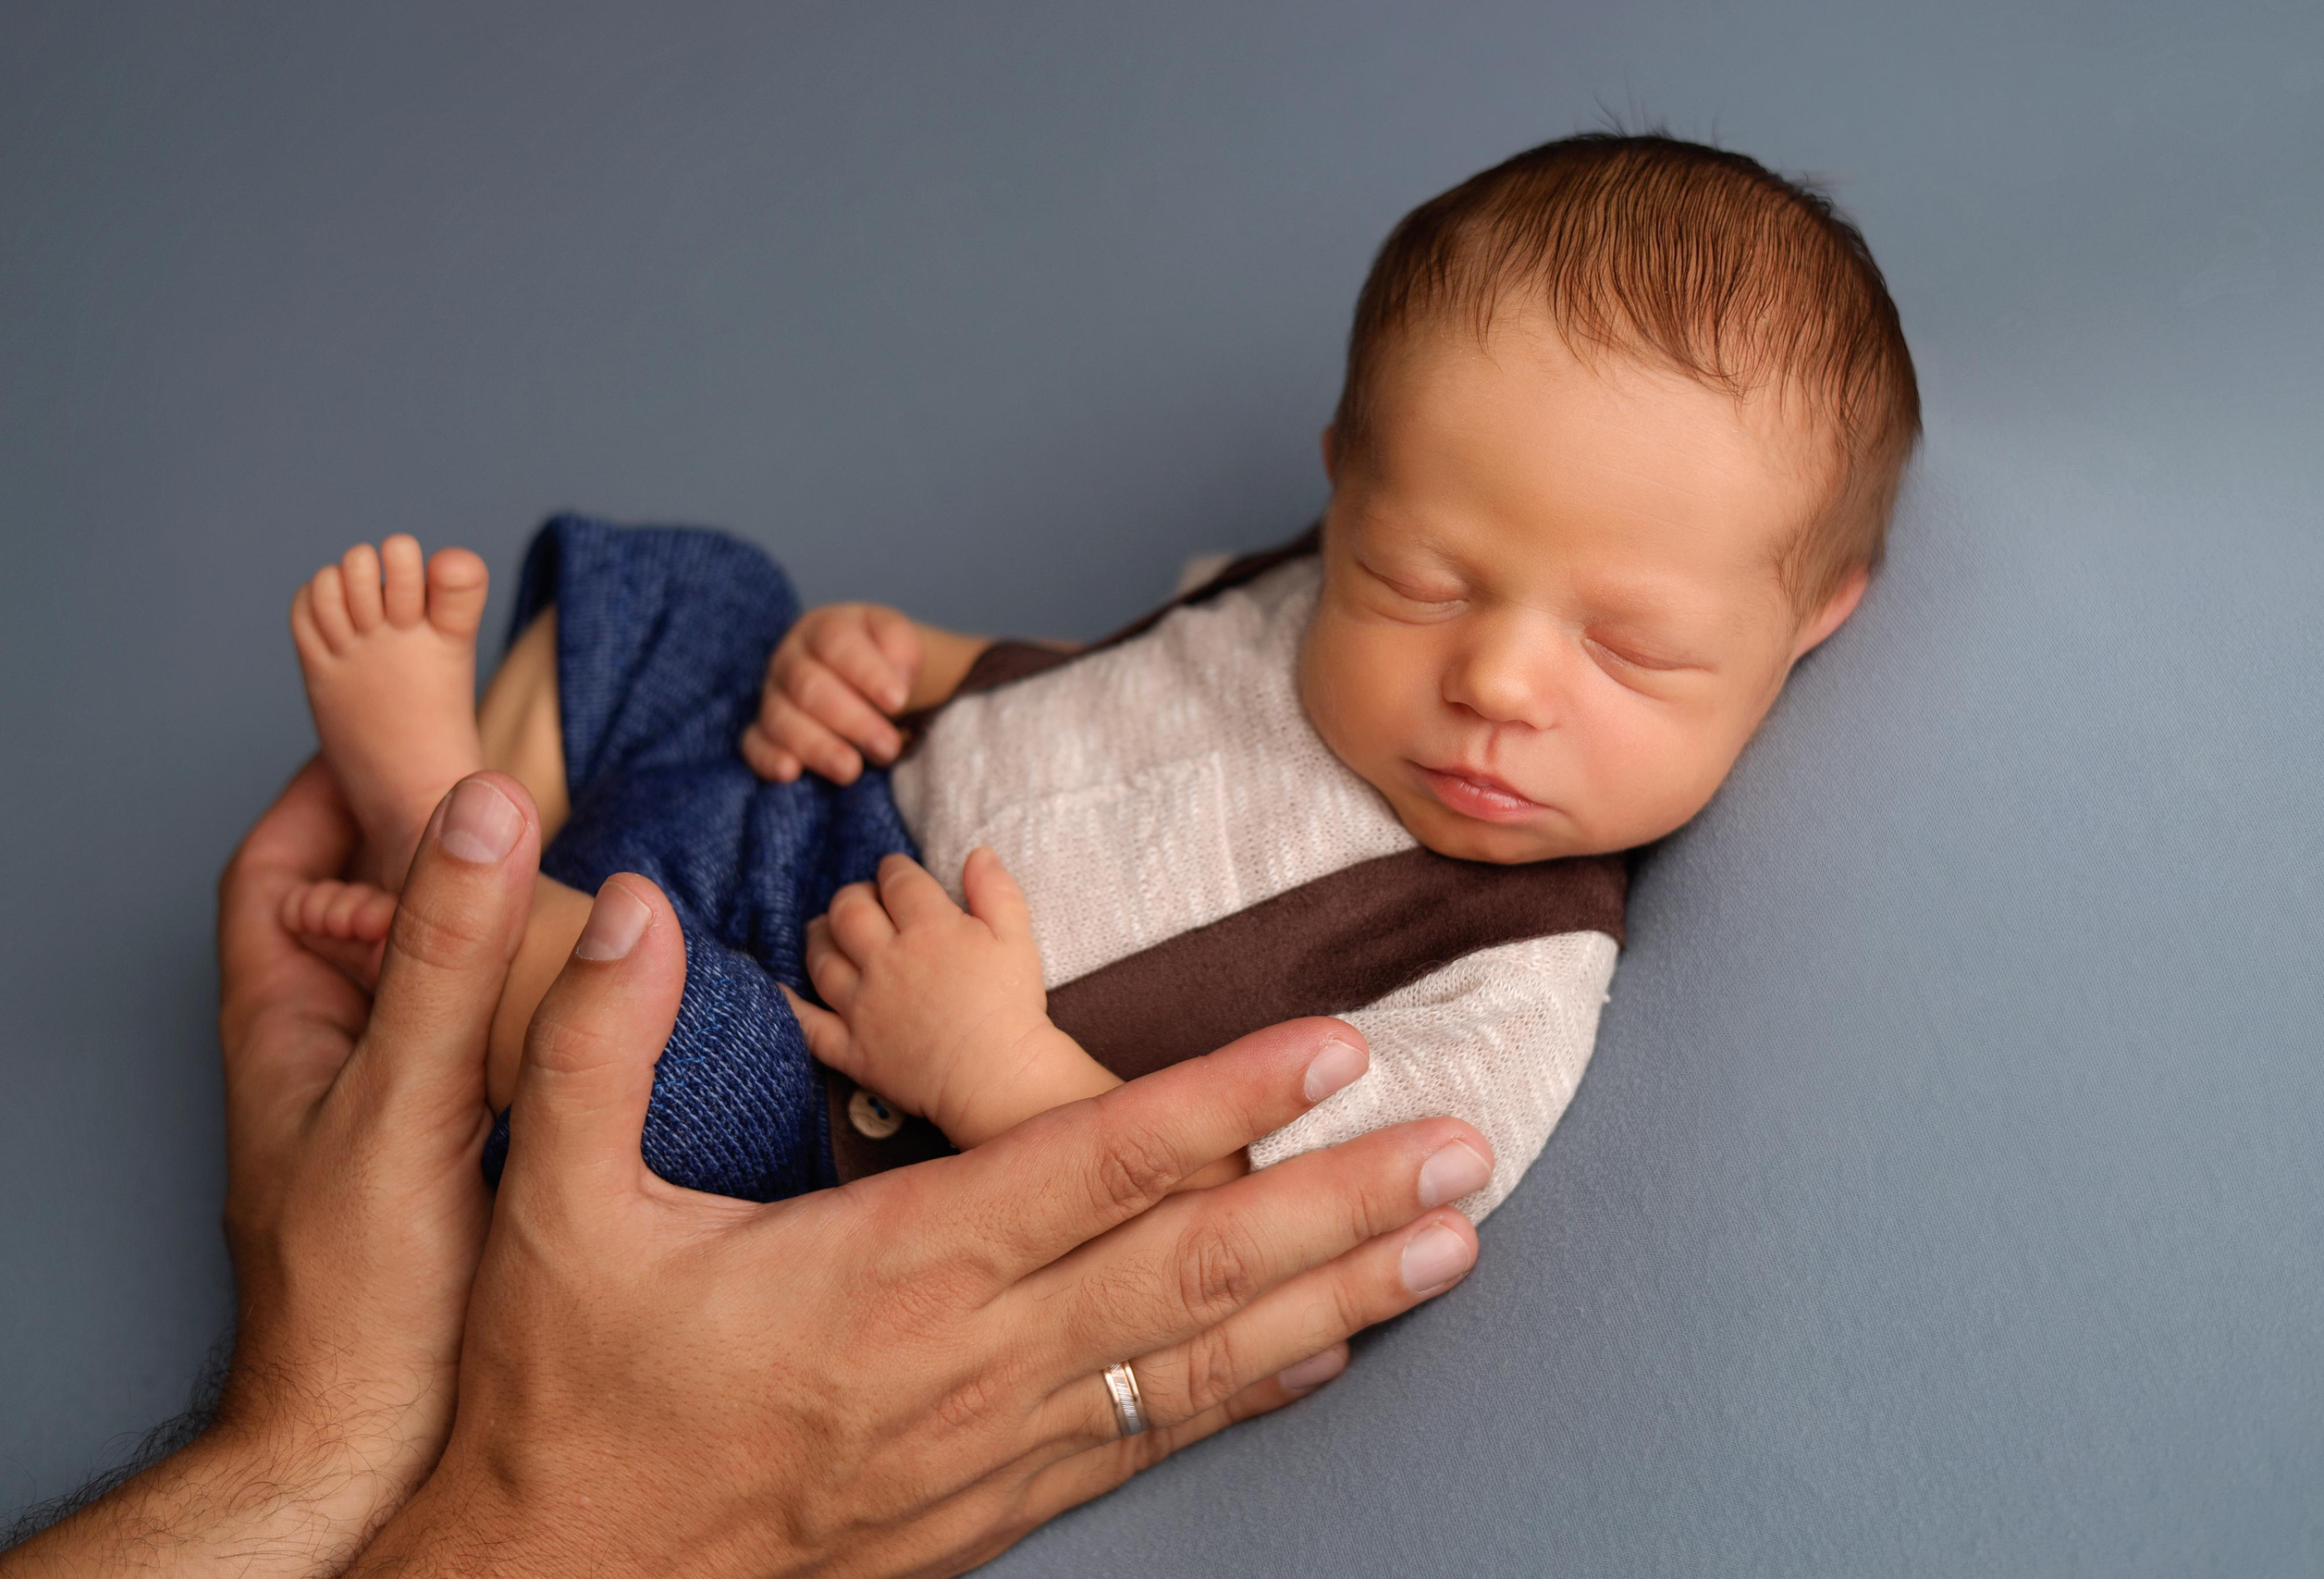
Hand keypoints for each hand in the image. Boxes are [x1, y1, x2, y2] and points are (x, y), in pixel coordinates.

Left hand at [1, 762, 542, 1577]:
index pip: (280, 868)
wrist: (383, 1446)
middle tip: (518, 782)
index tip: (407, 724)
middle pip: (371, 907)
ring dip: (499, 921)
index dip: (331, 787)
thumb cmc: (360, 1302)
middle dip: (434, 840)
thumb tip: (480, 806)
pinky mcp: (463, 1151)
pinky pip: (498, 1042)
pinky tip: (608, 991)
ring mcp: (399, 1106)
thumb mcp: (403, 1100)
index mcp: (286, 1027)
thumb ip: (447, 957)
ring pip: (441, 976)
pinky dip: (543, 1001)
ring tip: (577, 866)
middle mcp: (337, 1056)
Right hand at [353, 875, 1495, 1577]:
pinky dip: (1255, 1391)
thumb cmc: (558, 1396)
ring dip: (1339, 1296)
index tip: (1336, 1047)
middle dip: (1341, 1201)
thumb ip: (588, 1046)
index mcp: (887, 1265)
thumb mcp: (544, 1208)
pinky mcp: (989, 1504)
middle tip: (1464, 1149)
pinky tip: (1330, 1356)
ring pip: (1201, 1360)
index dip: (1223, 1100)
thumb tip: (623, 903)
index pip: (1090, 1163)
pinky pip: (1152, 1438)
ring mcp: (991, 1442)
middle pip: (1192, 1266)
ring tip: (1451, 1247)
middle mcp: (968, 1356)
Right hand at [741, 602, 924, 784]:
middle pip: (809, 686)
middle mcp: (791, 659)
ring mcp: (773, 695)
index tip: (898, 701)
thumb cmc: (886, 659)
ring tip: (852, 770)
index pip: (837, 644)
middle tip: (888, 747)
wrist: (872, 677)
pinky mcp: (763, 730)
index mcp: (824, 628)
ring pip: (781, 719)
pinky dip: (768, 759)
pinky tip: (790, 772)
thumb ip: (902, 651)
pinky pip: (754, 744)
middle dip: (851, 721)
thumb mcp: (902, 642)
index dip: (867, 673)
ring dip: (818, 747)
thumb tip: (895, 686)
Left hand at [801, 849, 1099, 1147]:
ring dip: (819, 936)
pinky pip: (808, 1024)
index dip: (893, 870)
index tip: (896, 873)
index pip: (897, 881)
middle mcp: (887, 960)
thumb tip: (978, 852)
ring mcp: (863, 1005)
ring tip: (825, 930)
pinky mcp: (853, 1048)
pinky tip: (778, 988)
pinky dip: (789, 1004)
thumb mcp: (1016, 938)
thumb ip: (995, 891)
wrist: (999, 1077)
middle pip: (849, 911)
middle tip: (862, 900)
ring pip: (822, 958)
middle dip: (852, 896)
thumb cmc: (1012, 1006)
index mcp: (929, 928)